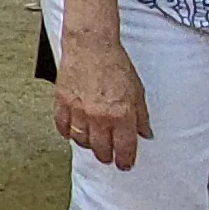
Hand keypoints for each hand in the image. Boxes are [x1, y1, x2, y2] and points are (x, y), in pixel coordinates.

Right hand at [54, 42, 151, 170]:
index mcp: (121, 114)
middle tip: (109, 157)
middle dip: (107, 156)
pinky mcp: (63, 103)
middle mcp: (99, 116)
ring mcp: (79, 111)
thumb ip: (141, 115)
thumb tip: (145, 133)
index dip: (125, 160)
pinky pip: (63, 127)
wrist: (90, 45)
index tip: (125, 164)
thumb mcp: (137, 90)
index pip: (124, 148)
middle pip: (101, 150)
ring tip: (93, 143)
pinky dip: (68, 133)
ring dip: (89, 145)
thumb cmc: (114, 63)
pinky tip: (73, 131)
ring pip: (81, 141)